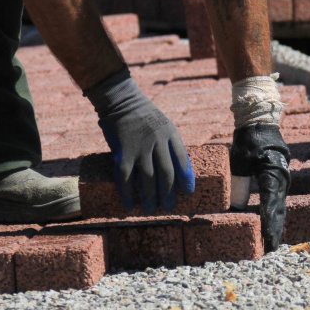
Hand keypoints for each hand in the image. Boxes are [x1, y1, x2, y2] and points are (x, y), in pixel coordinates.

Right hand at [85, 68, 195, 212]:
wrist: (121, 100)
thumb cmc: (143, 115)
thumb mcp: (163, 124)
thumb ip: (169, 144)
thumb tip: (176, 169)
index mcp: (170, 134)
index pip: (183, 160)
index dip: (186, 179)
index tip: (188, 193)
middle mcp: (158, 141)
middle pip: (167, 174)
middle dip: (168, 194)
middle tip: (168, 207)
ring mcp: (141, 147)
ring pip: (148, 179)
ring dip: (150, 197)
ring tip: (150, 209)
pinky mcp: (124, 152)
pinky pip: (126, 177)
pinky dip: (128, 193)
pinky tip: (129, 204)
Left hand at [230, 123, 290, 250]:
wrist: (262, 123)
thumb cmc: (250, 139)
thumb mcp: (239, 160)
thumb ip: (237, 182)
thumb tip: (235, 206)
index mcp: (273, 174)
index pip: (271, 205)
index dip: (269, 224)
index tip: (267, 240)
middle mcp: (281, 179)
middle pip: (278, 210)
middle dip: (273, 230)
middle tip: (269, 249)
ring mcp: (282, 180)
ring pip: (279, 207)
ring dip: (274, 225)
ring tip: (269, 243)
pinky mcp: (278, 180)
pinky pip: (276, 201)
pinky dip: (272, 215)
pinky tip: (268, 226)